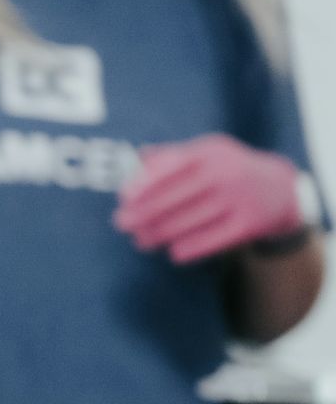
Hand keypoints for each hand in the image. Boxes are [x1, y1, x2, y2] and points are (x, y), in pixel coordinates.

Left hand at [115, 134, 308, 263]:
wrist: (281, 189)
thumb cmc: (228, 170)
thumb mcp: (206, 153)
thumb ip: (172, 155)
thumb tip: (138, 160)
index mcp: (211, 152)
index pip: (170, 167)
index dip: (144, 184)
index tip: (123, 199)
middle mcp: (226, 172)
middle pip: (174, 198)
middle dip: (143, 213)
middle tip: (122, 224)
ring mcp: (239, 198)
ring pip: (187, 222)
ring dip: (158, 234)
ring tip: (141, 241)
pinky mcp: (249, 223)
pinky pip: (210, 241)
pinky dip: (188, 249)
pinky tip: (173, 252)